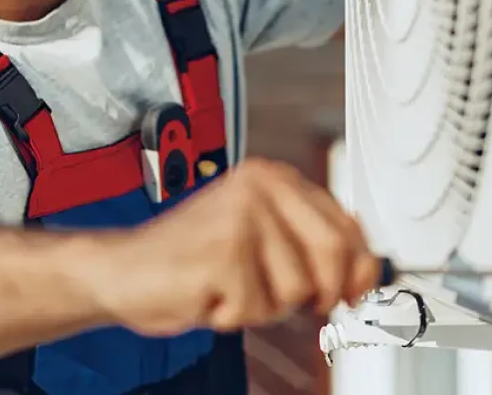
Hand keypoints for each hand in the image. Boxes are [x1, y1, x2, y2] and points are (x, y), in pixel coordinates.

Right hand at [99, 158, 379, 334]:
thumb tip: (367, 267)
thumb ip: (309, 241)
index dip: (359, 268)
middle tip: (292, 300)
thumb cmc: (191, 256)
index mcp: (272, 176)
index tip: (352, 291)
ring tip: (230, 283)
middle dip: (320, 292)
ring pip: (297, 290)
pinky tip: (209, 292)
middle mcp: (259, 186)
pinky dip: (233, 315)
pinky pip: (257, 309)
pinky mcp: (221, 252)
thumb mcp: (261, 237)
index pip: (346, 224)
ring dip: (264, 304)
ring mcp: (240, 216)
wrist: (124, 268)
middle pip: (333, 253)